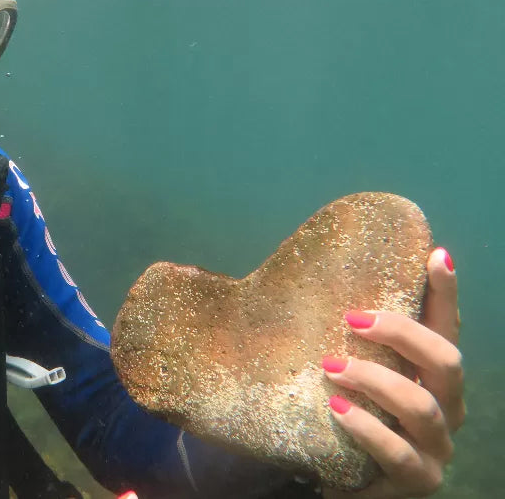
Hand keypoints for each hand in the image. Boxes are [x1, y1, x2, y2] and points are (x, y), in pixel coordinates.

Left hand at [321, 247, 464, 498]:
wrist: (331, 479)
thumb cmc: (334, 416)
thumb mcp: (340, 373)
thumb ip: (333, 337)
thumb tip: (284, 278)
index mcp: (429, 377)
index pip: (445, 328)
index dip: (444, 293)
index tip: (434, 254)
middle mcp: (445, 408)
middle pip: (446, 362)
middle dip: (402, 334)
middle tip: (352, 317)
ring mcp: (434, 448)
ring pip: (422, 407)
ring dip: (376, 381)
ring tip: (331, 367)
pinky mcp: (414, 480)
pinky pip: (397, 453)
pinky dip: (367, 428)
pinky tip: (337, 409)